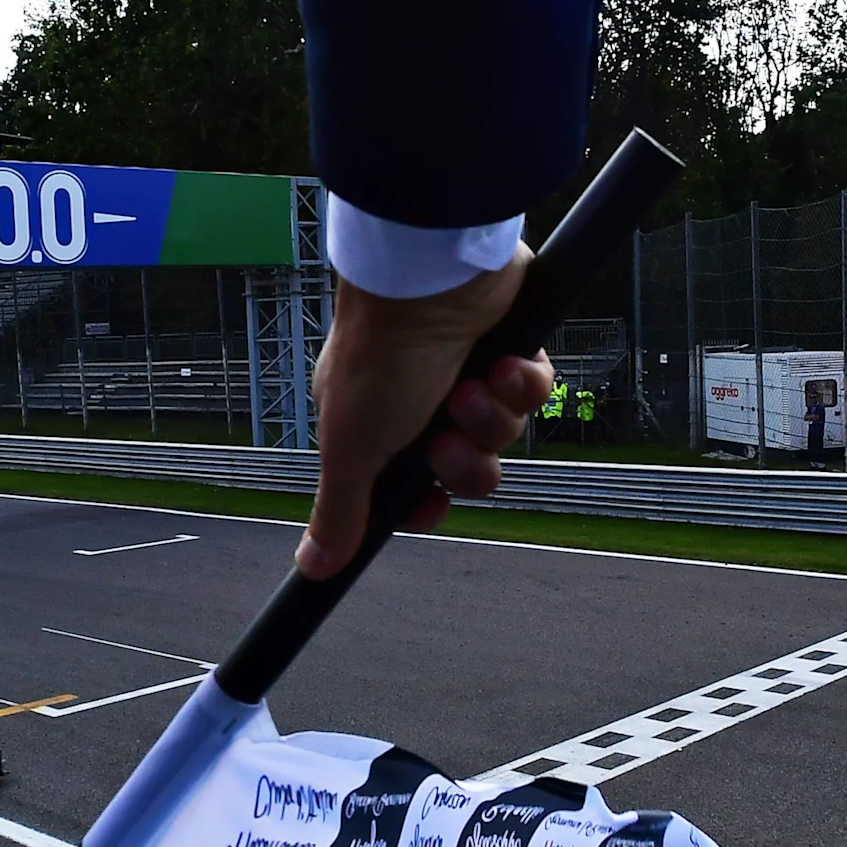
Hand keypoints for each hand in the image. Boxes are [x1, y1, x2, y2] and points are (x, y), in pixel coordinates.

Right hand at [294, 256, 552, 579]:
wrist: (430, 278)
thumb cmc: (382, 354)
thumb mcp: (351, 448)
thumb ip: (338, 511)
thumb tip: (313, 568)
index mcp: (378, 424)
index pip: (413, 488)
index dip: (428, 502)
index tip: (430, 502)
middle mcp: (422, 400)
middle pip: (466, 469)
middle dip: (464, 461)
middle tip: (446, 436)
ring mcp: (469, 371)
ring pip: (502, 432)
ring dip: (489, 417)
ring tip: (472, 385)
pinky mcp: (511, 345)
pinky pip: (532, 391)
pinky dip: (520, 383)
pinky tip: (503, 363)